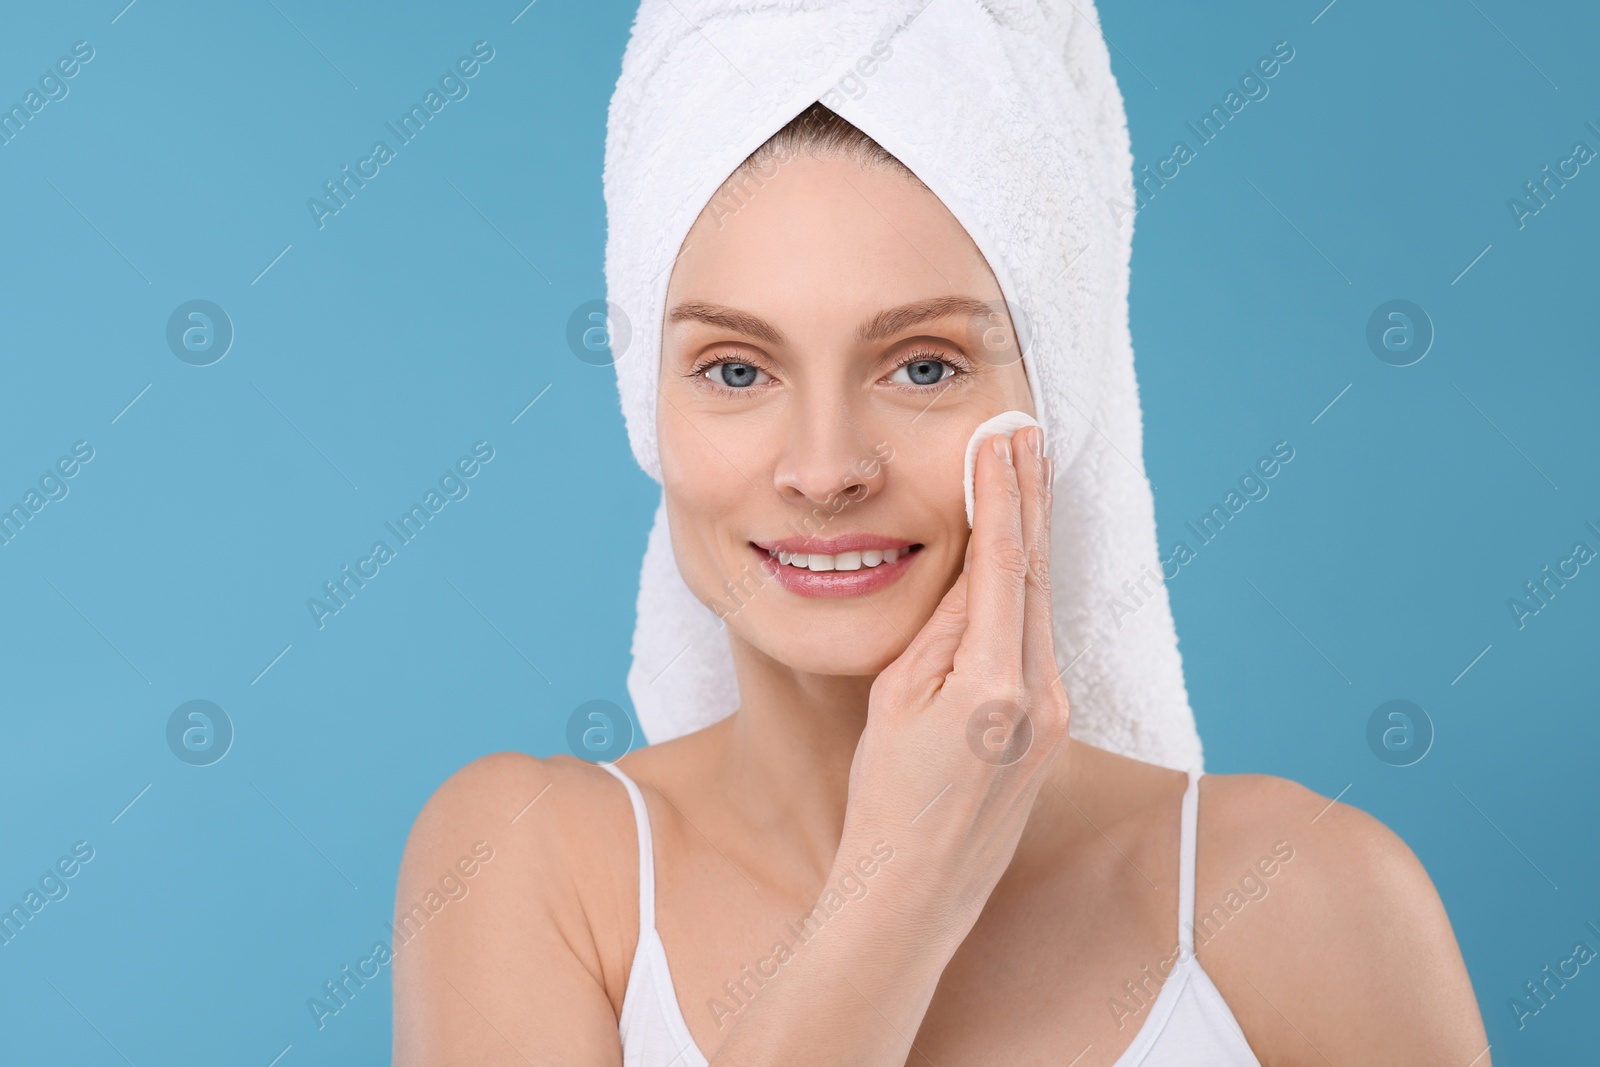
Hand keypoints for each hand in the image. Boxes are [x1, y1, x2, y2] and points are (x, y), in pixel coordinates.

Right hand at [840, 423, 1070, 941]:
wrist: (916, 889)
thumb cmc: (885, 796)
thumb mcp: (896, 699)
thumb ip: (944, 630)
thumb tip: (975, 567)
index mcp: (993, 686)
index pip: (1002, 566)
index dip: (1002, 494)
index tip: (999, 436)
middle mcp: (1042, 697)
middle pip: (1036, 574)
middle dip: (1029, 496)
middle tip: (1025, 429)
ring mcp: (1057, 715)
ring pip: (1039, 604)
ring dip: (1030, 535)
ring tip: (1025, 469)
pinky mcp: (1055, 728)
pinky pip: (1038, 639)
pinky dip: (1026, 587)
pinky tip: (1018, 551)